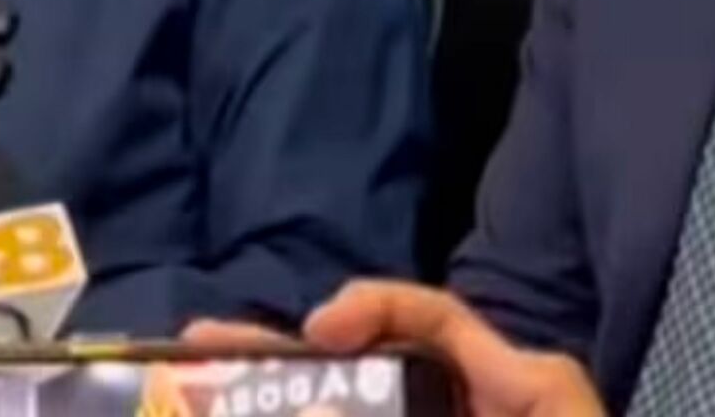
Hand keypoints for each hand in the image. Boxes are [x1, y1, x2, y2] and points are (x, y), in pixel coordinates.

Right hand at [189, 280, 603, 416]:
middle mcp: (470, 413)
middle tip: (200, 352)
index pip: (432, 316)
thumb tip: (309, 411)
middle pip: (366, 373)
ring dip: (281, 405)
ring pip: (355, 413)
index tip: (317, 335)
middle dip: (283, 363)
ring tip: (197, 399)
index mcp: (516, 391)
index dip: (369, 309)